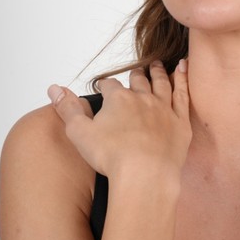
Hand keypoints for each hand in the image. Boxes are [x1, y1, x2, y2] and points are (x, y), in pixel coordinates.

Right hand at [47, 60, 191, 178]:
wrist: (145, 175)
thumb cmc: (112, 157)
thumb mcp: (79, 133)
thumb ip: (67, 108)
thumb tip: (54, 89)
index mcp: (118, 100)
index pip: (110, 86)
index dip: (106, 86)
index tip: (104, 87)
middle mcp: (142, 98)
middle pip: (138, 81)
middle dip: (135, 75)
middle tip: (135, 72)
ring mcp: (163, 109)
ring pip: (161, 83)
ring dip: (158, 72)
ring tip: (157, 65)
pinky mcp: (180, 122)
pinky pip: (183, 93)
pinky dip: (183, 78)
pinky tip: (184, 68)